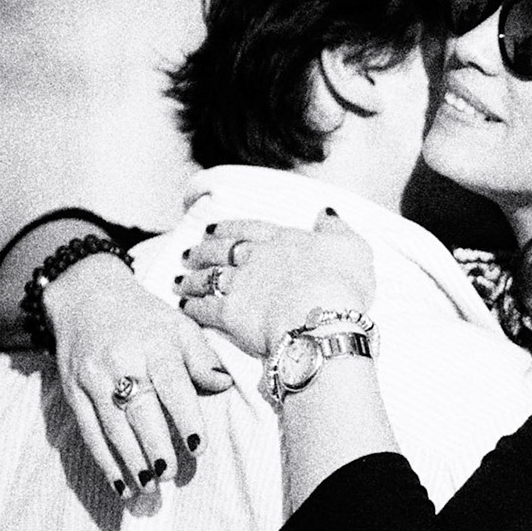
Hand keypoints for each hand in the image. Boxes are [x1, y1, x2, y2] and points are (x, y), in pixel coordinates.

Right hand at [44, 253, 235, 496]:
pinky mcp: (73, 391)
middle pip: (140, 410)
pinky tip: (121, 485)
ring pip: (113, 426)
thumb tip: (224, 385)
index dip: (186, 418)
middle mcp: (121, 361)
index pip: (172, 385)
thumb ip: (203, 357)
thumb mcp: (179, 326)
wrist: (86, 296)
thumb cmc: (145, 318)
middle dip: (155, 445)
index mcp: (154, 345)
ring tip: (149, 488)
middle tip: (170, 475)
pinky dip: (105, 461)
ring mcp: (93, 378)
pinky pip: (89, 432)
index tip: (198, 447)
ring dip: (130, 460)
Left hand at [176, 210, 376, 358]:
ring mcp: (240, 284)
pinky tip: (184, 306)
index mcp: (283, 239)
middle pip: (220, 250)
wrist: (322, 317)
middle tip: (187, 253)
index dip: (229, 228)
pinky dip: (192, 306)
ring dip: (190, 278)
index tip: (212, 229)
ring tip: (178, 280)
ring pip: (206, 276)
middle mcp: (256, 257)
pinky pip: (204, 307)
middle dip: (202, 251)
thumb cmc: (342, 284)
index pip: (249, 228)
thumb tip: (326, 213)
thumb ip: (337, 229)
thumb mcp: (352, 247)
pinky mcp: (230, 313)